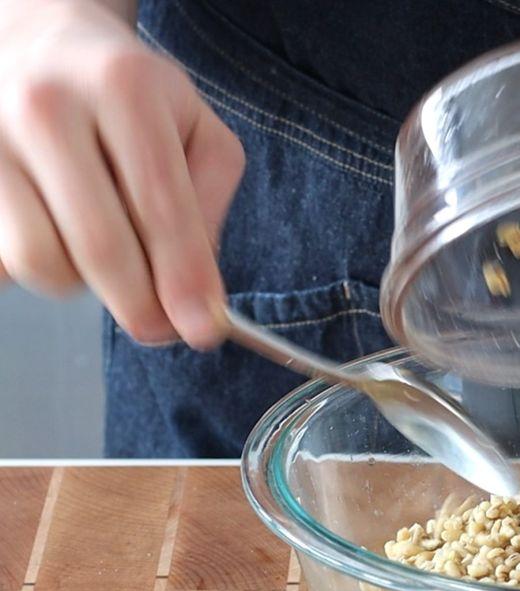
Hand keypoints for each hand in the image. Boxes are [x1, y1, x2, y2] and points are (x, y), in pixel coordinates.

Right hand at [0, 0, 243, 346]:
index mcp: (123, 89)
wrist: (42, 43)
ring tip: (103, 246)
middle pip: (100, 248)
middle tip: (162, 326)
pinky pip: (2, 261)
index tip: (202, 329)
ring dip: (82, 282)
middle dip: (141, 305)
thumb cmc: (131, 96)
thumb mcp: (198, 128)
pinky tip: (56, 231)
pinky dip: (37, 265)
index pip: (161, 208)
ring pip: (42, 262)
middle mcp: (47, 107)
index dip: (185, 280)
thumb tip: (195, 291)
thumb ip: (210, 206)